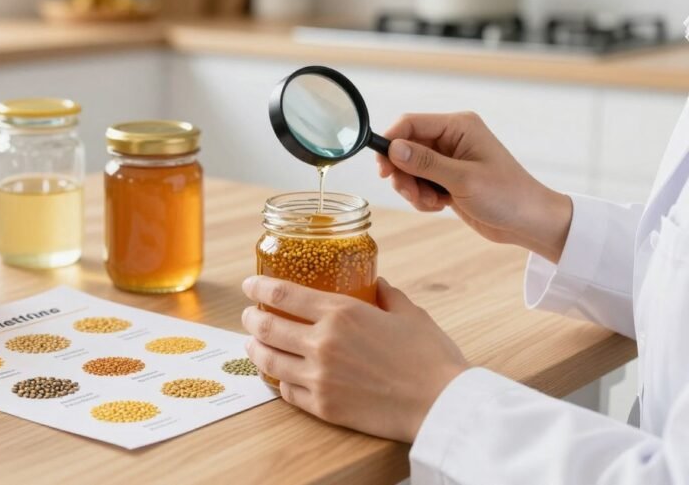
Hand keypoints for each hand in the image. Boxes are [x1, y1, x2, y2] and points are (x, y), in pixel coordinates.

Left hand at [241, 275, 468, 442]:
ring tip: (253, 344)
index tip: (249, 284)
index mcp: (340, 313)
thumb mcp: (409, 313)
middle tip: (248, 315)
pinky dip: (277, 380)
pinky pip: (286, 391)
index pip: (282, 293)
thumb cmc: (430, 357)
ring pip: (268, 360)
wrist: (441, 404)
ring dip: (254, 349)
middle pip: (265, 326)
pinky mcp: (323, 407)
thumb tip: (377, 283)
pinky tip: (278, 375)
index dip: (258, 287)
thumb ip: (387, 295)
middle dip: (250, 318)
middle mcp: (321, 342)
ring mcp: (318, 377)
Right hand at [375, 112, 572, 262]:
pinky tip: (439, 205)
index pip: (410, 124)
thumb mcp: (463, 180)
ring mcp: (449, 159)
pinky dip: (422, 196)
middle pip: (405, 148)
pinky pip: (419, 182)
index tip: (384, 170)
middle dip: (403, 174)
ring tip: (432, 203)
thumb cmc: (507, 196)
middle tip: (412, 194)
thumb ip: (425, 163)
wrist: (529, 222)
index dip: (391, 143)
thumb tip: (393, 148)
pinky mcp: (447, 177)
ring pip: (409, 168)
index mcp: (459, 127)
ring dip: (413, 189)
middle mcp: (452, 138)